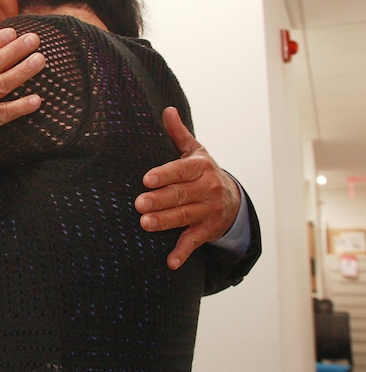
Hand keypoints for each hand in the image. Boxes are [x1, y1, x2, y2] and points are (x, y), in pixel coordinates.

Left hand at [134, 106, 240, 269]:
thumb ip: (178, 134)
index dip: (165, 174)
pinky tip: (170, 262)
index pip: (182, 170)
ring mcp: (209, 211)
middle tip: (138, 204)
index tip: (147, 178)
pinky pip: (194, 242)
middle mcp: (208, 189)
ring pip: (185, 217)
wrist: (234, 199)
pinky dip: (183, 253)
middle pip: (181, 195)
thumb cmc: (203, 172)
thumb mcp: (196, 151)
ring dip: (166, 222)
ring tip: (145, 224)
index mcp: (201, 167)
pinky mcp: (208, 230)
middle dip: (160, 200)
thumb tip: (166, 109)